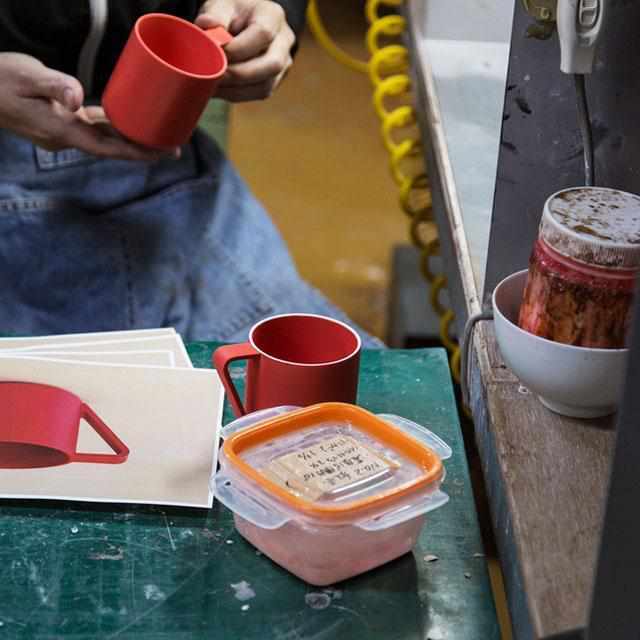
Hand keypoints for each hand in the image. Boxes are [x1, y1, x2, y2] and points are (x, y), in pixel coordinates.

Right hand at [0, 53, 178, 161]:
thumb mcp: (25, 75)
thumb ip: (53, 85)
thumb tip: (77, 97)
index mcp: (61, 130)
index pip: (107, 147)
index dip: (135, 152)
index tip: (161, 155)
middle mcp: (66, 137)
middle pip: (112, 147)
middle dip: (142, 150)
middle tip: (174, 149)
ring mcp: (64, 132)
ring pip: (105, 139)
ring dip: (131, 140)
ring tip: (160, 138)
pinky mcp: (62, 122)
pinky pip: (95, 129)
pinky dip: (115, 128)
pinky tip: (131, 124)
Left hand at [196, 0, 295, 100]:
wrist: (241, 23)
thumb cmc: (231, 13)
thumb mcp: (221, 6)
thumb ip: (215, 16)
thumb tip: (208, 26)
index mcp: (272, 16)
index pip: (263, 34)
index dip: (238, 48)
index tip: (215, 53)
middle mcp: (283, 41)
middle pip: (272, 65)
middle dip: (239, 74)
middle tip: (213, 75)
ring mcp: (283, 64)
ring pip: (265, 86)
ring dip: (235, 89)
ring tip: (212, 84)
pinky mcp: (273, 80)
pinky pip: (258, 94)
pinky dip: (235, 94)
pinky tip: (219, 89)